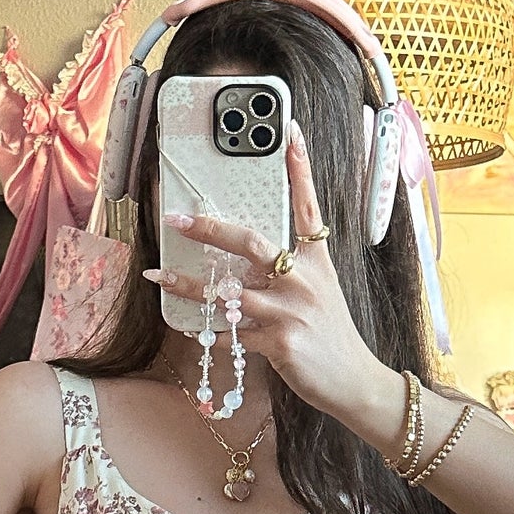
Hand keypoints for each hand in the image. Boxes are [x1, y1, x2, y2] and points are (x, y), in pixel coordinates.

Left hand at [145, 121, 395, 427]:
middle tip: (178, 218)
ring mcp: (291, 312)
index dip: (299, 168)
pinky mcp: (280, 343)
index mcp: (317, 262)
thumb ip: (290, 273)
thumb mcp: (322, 293)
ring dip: (188, 286)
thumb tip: (244, 263)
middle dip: (211, 228)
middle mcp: (303, 280)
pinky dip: (210, 332)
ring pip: (228, 292)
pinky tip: (193, 328)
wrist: (354, 382)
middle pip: (251, 243)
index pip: (307, 206)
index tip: (288, 132)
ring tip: (158, 276)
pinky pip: (232, 334)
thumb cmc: (333, 337)